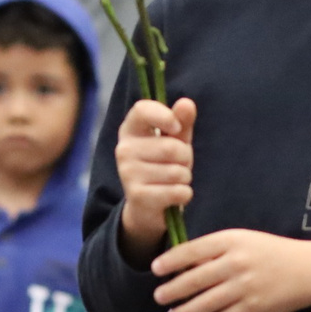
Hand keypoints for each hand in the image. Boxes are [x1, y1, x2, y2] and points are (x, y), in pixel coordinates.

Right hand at [116, 96, 195, 258]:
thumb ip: (182, 122)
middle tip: (178, 165)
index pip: (142, 109)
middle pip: (171, 147)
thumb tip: (186, 103)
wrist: (147, 208)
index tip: (176, 128)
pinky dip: (184, 194)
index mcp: (130, 129)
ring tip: (173, 182)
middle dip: (185, 158)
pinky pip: (177, 191)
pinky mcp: (138, 196)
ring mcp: (128, 173)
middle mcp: (124, 149)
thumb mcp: (175, 141)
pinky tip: (173, 196)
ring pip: (177, 172)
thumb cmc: (163, 166)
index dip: (164, 116)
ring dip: (185, 178)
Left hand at [150, 226, 310, 311]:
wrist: (309, 269)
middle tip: (158, 297)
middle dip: (173, 289)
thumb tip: (184, 265)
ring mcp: (244, 287)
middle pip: (196, 278)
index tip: (155, 269)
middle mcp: (235, 263)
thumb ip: (216, 250)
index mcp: (231, 241)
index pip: (193, 249)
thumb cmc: (271, 253)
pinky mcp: (252, 308)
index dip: (172, 260)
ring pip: (206, 302)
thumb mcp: (244, 241)